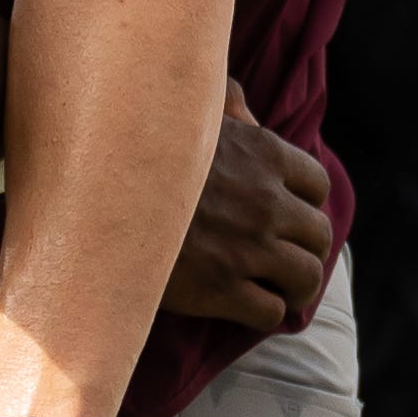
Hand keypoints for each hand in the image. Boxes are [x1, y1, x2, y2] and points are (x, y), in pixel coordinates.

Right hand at [159, 82, 331, 327]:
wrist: (97, 198)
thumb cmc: (140, 149)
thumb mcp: (188, 112)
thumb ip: (225, 105)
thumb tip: (244, 110)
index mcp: (263, 155)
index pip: (317, 184)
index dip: (306, 202)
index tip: (288, 213)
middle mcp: (265, 203)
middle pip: (320, 235)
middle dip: (306, 248)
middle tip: (286, 256)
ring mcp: (247, 249)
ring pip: (306, 278)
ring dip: (294, 286)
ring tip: (277, 288)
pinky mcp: (222, 290)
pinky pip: (270, 311)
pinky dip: (265, 311)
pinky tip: (247, 304)